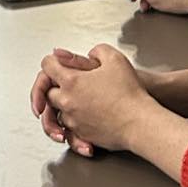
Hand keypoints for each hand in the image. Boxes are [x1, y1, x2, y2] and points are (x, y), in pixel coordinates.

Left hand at [40, 43, 160, 153]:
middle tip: (60, 84)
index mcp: (71, 81)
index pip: (47, 66)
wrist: (140, 123)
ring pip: (56, 114)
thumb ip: (98, 51)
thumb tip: (89, 53)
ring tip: (71, 104)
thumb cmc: (129, 93)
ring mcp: (73, 120)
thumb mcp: (115, 60)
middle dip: (53, 87)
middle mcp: (67, 102)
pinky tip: (81, 122)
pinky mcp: (82, 135)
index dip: (52, 61)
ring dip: (61, 108)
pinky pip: (69, 131)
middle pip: (47, 92)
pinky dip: (71, 127)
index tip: (56, 63)